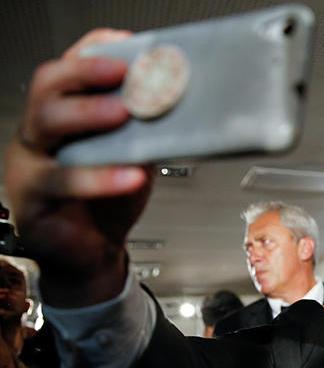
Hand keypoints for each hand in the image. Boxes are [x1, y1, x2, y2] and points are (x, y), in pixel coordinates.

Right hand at [4, 29, 151, 306]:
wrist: (91, 252)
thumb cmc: (108, 200)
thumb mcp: (133, 155)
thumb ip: (144, 130)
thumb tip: (181, 103)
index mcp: (63, 115)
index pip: (68, 69)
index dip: (94, 53)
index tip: (128, 45)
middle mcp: (40, 132)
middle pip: (48, 86)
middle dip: (87, 73)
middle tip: (124, 74)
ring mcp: (30, 162)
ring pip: (45, 124)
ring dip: (88, 113)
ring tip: (123, 114)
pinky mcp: (33, 198)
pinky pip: (62, 181)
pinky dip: (100, 177)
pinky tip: (130, 175)